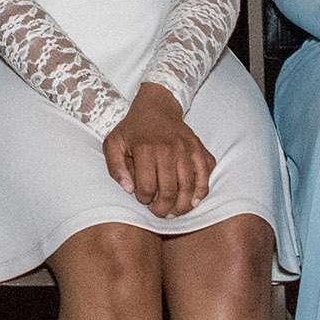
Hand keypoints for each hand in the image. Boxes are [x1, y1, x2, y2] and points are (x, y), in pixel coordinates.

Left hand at [104, 83, 214, 217]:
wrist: (157, 106)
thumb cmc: (133, 129)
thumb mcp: (113, 143)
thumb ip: (115, 167)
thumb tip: (128, 189)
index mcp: (145, 149)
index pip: (146, 187)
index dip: (144, 199)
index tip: (142, 199)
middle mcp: (168, 149)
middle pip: (169, 191)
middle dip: (163, 209)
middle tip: (159, 212)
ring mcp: (187, 149)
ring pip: (189, 187)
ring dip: (182, 205)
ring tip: (174, 212)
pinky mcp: (199, 149)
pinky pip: (205, 175)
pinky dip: (202, 191)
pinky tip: (193, 201)